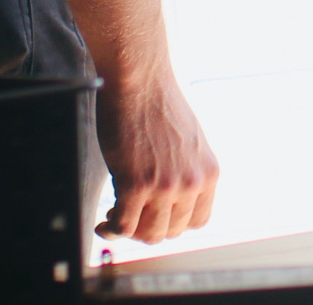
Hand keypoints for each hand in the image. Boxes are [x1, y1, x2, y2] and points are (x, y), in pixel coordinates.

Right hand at [97, 63, 219, 243]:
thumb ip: (187, 171)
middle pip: (171, 231)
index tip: (154, 216)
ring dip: (129, 231)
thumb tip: (172, 201)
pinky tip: (103, 221)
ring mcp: (165, 186)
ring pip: (148, 234)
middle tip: (129, 215)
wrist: (138, 79)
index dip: (173, 222)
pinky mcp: (136, 184)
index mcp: (209, 172)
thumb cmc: (157, 104)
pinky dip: (110, 229)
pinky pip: (123, 226)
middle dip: (148, 227)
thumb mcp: (189, 142)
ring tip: (115, 217)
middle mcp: (192, 183)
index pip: (197, 221)